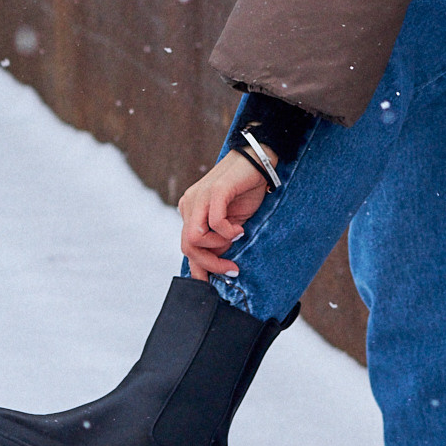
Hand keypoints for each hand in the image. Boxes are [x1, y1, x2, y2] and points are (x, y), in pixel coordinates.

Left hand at [178, 149, 267, 279]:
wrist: (257, 161)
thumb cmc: (246, 191)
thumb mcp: (231, 223)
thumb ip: (219, 241)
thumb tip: (215, 269)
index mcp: (191, 211)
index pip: (187, 246)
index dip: (198, 268)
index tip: (213, 285)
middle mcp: (190, 204)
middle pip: (187, 246)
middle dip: (209, 264)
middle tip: (232, 269)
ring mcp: (199, 196)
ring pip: (194, 237)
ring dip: (218, 247)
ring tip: (237, 238)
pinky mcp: (215, 191)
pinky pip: (213, 222)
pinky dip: (227, 232)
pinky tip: (240, 229)